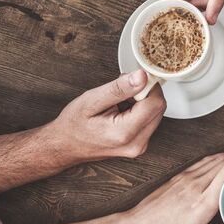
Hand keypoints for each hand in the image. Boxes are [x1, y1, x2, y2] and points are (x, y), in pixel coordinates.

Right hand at [46, 69, 165, 159]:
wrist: (64, 146)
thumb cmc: (74, 125)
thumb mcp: (92, 100)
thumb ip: (119, 88)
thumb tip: (142, 76)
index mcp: (125, 133)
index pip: (155, 103)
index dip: (149, 86)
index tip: (133, 79)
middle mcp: (137, 144)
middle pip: (158, 109)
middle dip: (145, 93)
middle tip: (122, 90)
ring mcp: (139, 147)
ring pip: (156, 114)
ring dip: (142, 102)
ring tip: (118, 102)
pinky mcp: (140, 145)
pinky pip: (150, 121)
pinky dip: (140, 111)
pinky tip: (122, 110)